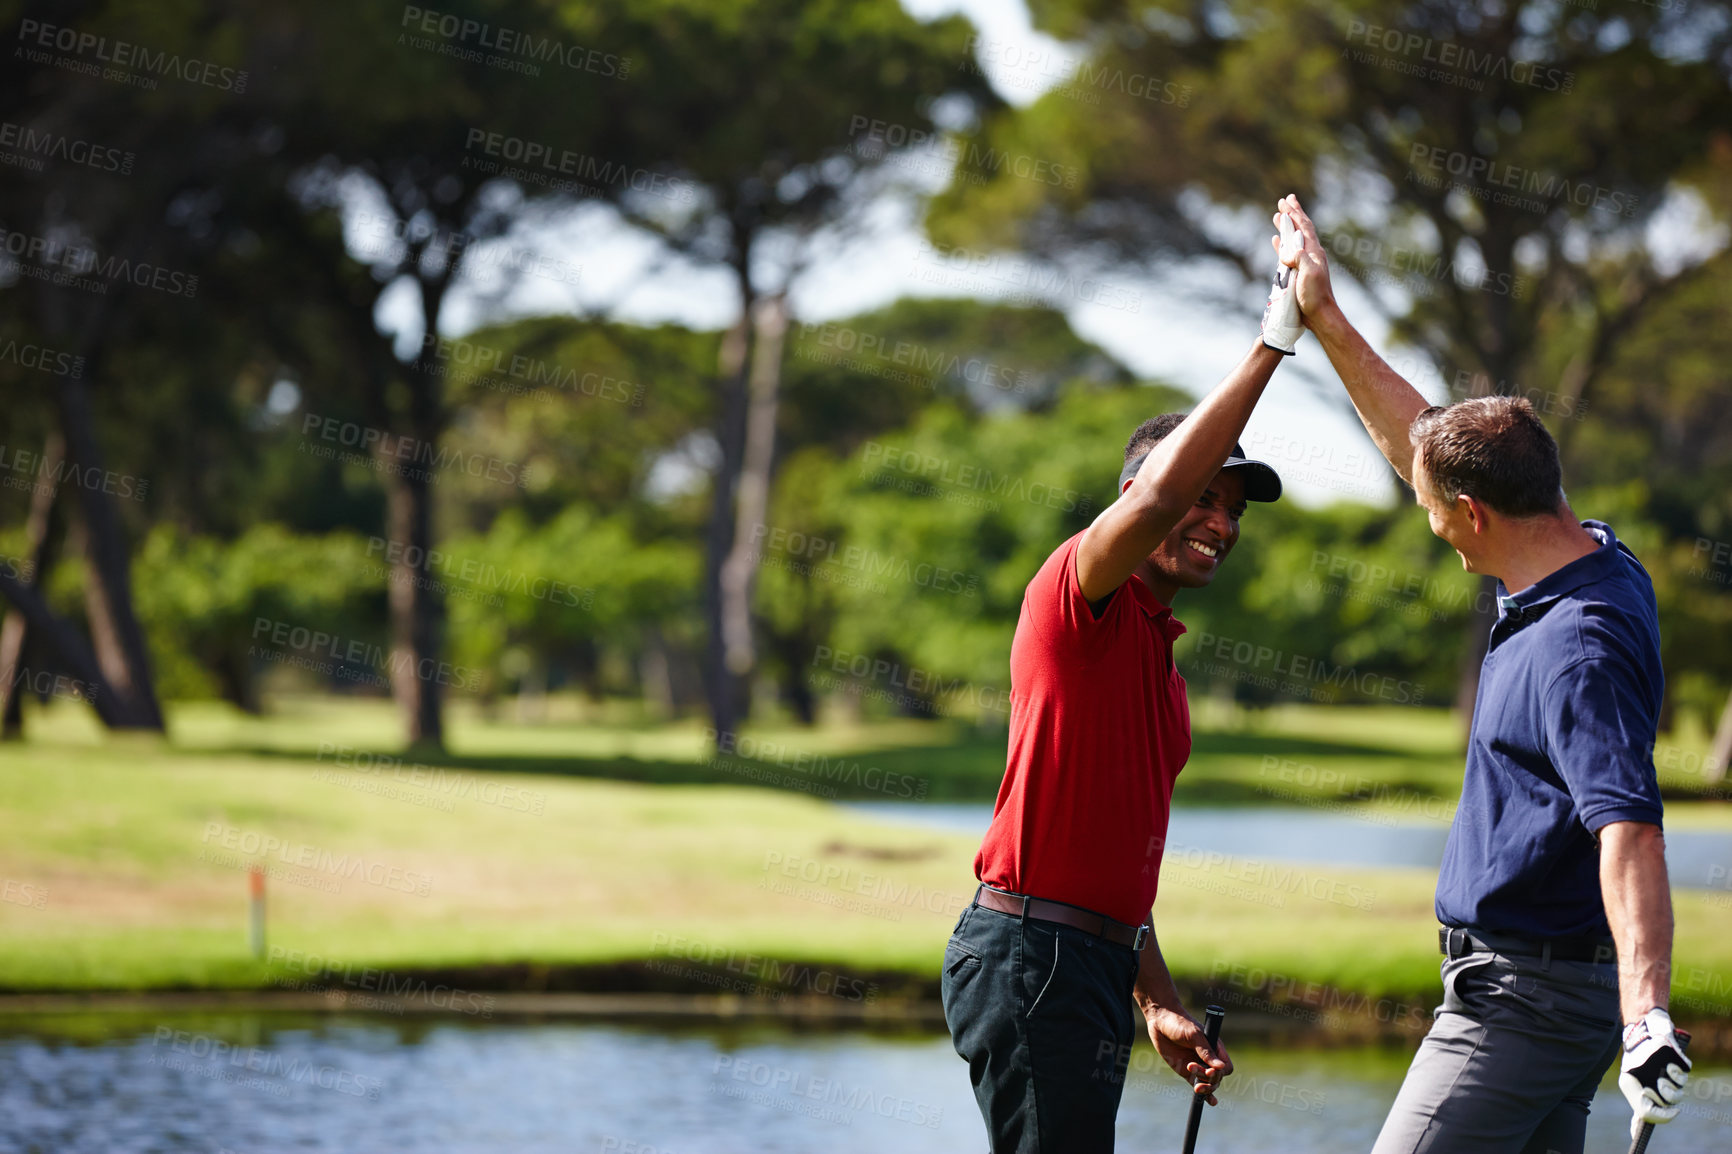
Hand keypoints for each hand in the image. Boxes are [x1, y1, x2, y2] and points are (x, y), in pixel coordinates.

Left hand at [1145, 1006, 1232, 1104]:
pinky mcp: (1186, 1071)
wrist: (1159, 1021)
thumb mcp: (1194, 1035)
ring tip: (1196, 1086)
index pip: (1226, 1067)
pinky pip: (1197, 1084)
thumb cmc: (1179, 1023)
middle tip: (1193, 1069)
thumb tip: (1221, 1068)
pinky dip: (1205, 1095)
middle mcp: (1208, 1058)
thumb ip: (1206, 1051)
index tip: (1210, 1070)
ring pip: (1208, 1083)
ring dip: (1205, 1087)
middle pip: (1217, 1078)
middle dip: (1209, 1079)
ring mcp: (1197, 1065)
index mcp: (1215, 1047)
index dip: (1221, 1072)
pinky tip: (1211, 1102)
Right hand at [1259, 210, 1302, 354]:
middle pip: (1299, 228)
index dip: (1295, 212)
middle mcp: (1310, 254)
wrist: (1320, 314)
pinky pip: (1288, 253)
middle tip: (1284, 200)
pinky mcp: (1298, 272)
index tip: (1287, 200)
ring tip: (1277, 217)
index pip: (1303, 226)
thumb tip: (1286, 251)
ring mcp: (1304, 263)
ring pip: (1293, 239)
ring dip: (1285, 227)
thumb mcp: (1309, 273)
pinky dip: (1282, 244)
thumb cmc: (1315, 295)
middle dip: (1292, 214)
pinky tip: (1276, 242)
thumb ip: (1299, 257)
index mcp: (1313, 252)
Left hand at [1619, 1007, 1690, 1137]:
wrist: (1641, 1029)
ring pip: (1678, 1089)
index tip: (1673, 1112)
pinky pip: (1683, 1070)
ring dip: (1675, 1084)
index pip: (1646, 1113)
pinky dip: (1679, 1068)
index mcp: (1631, 1086)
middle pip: (1667, 1102)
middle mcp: (1643, 1077)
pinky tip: (1669, 1061)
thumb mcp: (1631, 1084)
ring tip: (1665, 1071)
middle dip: (1669, 1095)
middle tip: (1661, 1082)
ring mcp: (1658, 1065)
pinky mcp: (1669, 1052)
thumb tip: (1637, 1132)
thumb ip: (1638, 1107)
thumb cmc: (1637, 1060)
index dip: (1662, 1117)